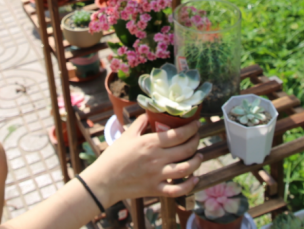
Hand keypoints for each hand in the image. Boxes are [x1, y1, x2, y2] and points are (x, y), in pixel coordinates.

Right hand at [82, 114, 202, 205]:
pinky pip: (178, 189)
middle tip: (197, 138)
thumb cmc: (113, 156)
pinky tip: (194, 179)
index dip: (191, 129)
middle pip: (186, 149)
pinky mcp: (156, 189)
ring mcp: (158, 175)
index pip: (178, 134)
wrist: (104, 181)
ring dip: (196, 161)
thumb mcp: (126, 136)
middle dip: (196, 142)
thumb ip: (139, 124)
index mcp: (150, 143)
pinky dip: (189, 185)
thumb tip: (148, 114)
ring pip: (186, 169)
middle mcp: (157, 159)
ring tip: (199, 156)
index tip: (196, 125)